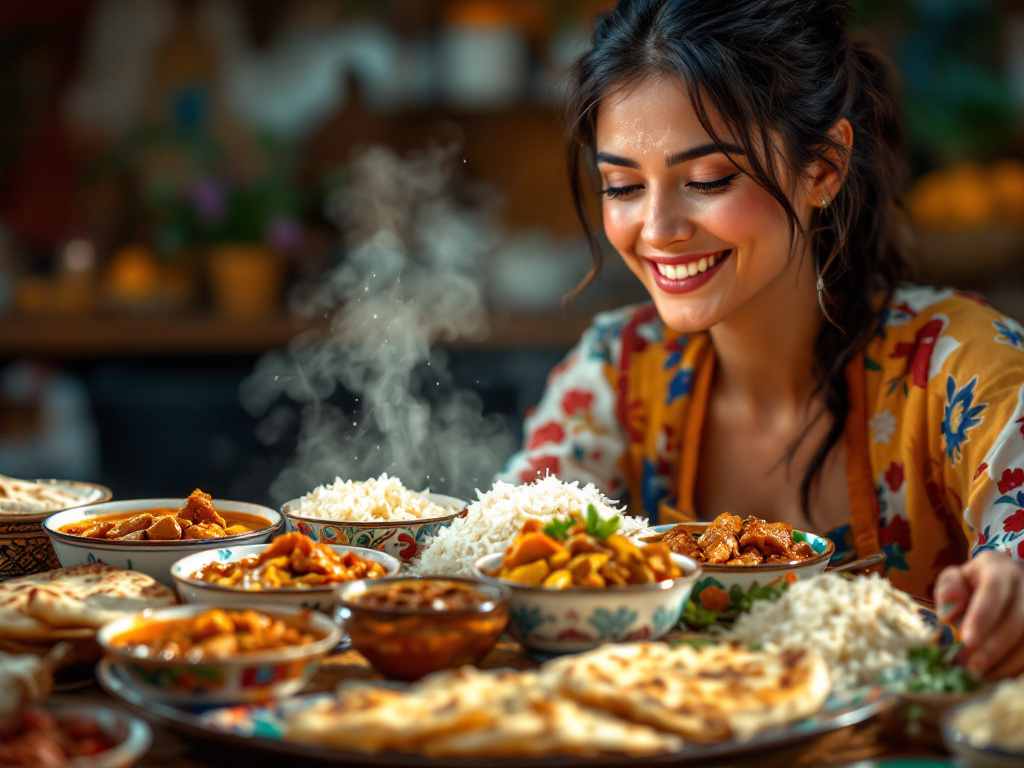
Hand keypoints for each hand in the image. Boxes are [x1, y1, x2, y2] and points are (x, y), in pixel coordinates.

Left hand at [934, 550, 1023, 678]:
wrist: (1010, 584)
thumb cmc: (976, 583)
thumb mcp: (957, 578)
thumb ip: (949, 591)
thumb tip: (946, 614)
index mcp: (1001, 570)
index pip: (993, 592)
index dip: (982, 617)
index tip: (967, 641)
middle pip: (1018, 620)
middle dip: (994, 648)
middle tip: (970, 668)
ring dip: (1005, 663)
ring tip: (977, 676)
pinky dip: (1014, 669)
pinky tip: (993, 675)